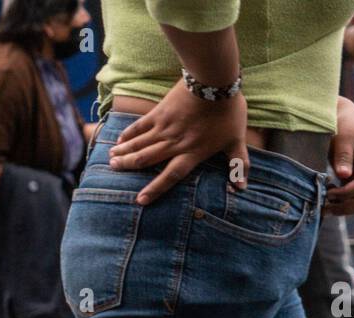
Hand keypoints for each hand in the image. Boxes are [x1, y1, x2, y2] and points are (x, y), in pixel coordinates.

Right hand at [108, 79, 249, 204]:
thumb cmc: (228, 112)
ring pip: (140, 144)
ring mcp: (164, 128)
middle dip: (129, 167)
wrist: (214, 81)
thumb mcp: (236, 139)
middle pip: (147, 159)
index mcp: (192, 153)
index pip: (171, 176)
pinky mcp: (159, 113)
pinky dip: (129, 134)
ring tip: (111, 159)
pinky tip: (120, 140)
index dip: (156, 189)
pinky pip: (140, 126)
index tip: (141, 200)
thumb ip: (238, 163)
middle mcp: (174, 143)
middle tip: (114, 171)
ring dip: (124, 152)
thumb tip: (242, 186)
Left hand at [324, 96, 353, 215]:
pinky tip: (325, 198)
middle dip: (346, 208)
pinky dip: (339, 204)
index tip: (326, 192)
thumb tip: (344, 176)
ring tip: (322, 203)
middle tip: (324, 207)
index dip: (345, 193)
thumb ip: (343, 155)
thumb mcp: (343, 135)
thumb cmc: (344, 123)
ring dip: (342, 208)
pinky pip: (352, 199)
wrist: (345, 117)